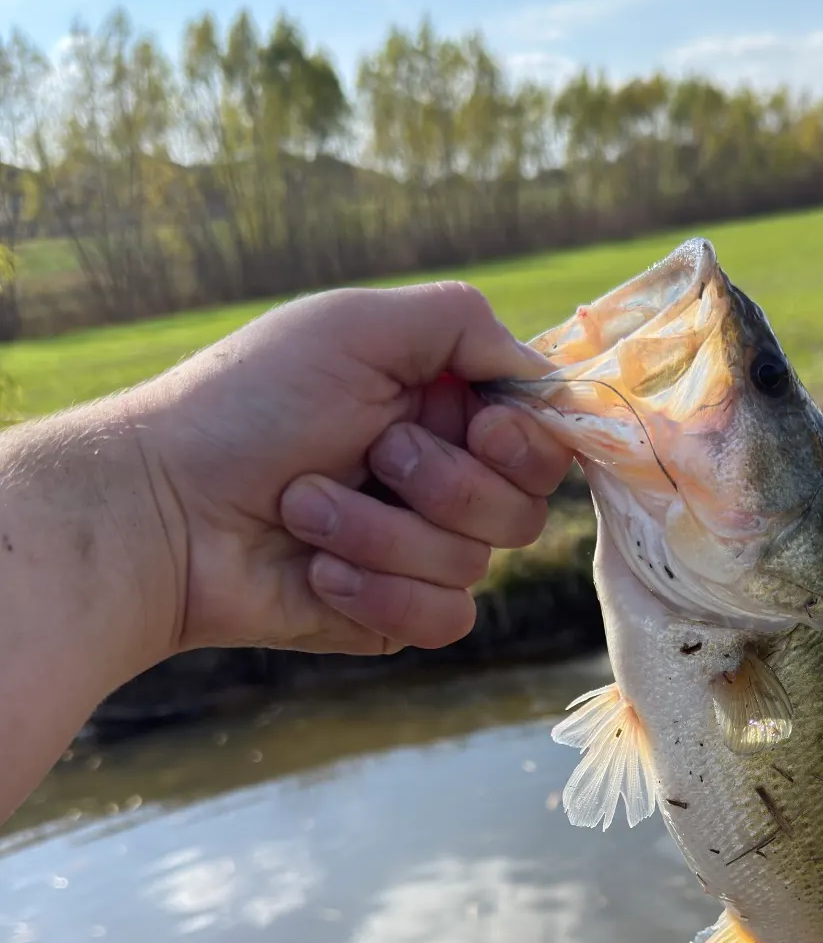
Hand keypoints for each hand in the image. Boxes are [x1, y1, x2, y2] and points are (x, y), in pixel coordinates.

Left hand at [138, 280, 571, 655]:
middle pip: (523, 507)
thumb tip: (539, 373)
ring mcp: (419, 551)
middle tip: (370, 453)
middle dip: (443, 483)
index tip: (483, 428)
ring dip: (381, 532)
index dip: (525, 442)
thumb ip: (463, 323)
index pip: (541, 438)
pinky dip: (380, 591)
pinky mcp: (395, 615)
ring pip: (476, 563)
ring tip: (302, 507)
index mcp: (441, 409)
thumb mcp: (355, 327)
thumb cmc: (248, 404)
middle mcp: (440, 480)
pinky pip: (446, 619)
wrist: (160, 509)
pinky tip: (316, 571)